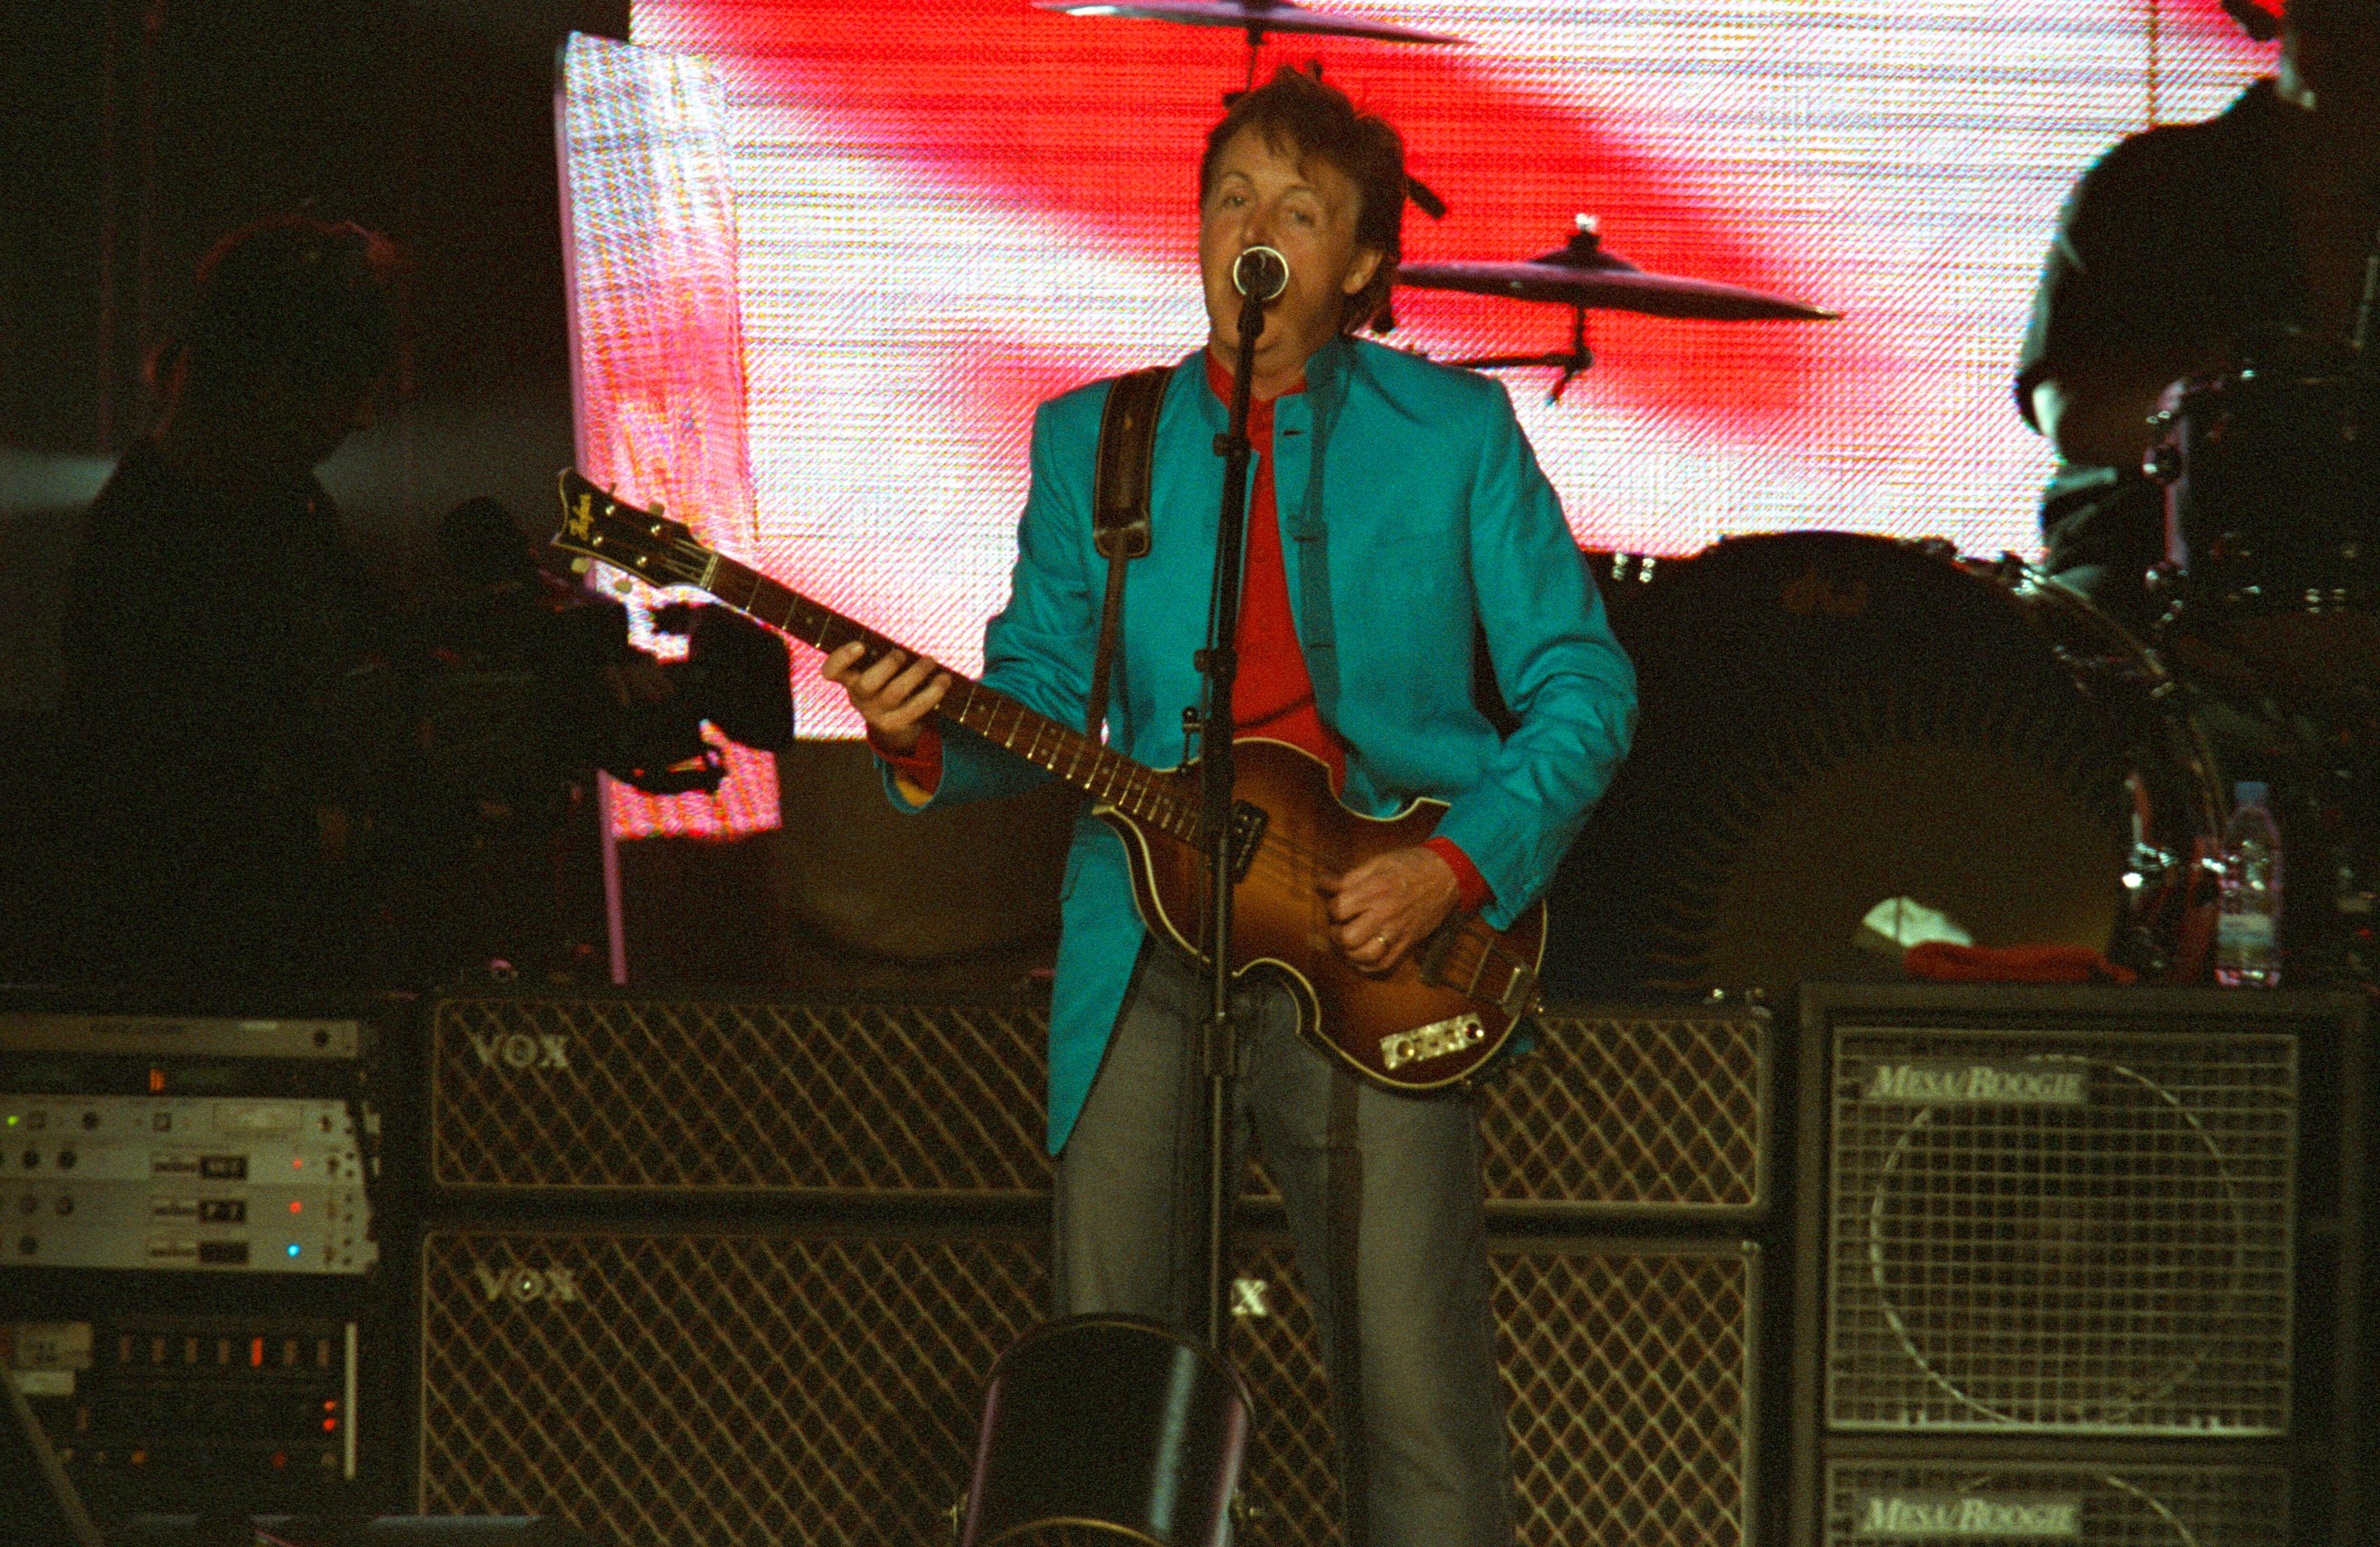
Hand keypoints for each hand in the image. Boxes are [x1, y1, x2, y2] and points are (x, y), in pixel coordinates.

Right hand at [821, 640, 950, 753]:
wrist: (895, 725)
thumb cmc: (887, 683)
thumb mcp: (877, 669)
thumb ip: (880, 655)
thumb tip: (907, 634)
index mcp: (849, 679)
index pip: (832, 671)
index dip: (841, 658)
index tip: (860, 646)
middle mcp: (858, 697)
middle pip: (866, 685)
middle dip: (888, 666)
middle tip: (901, 654)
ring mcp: (875, 714)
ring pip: (894, 694)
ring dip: (916, 674)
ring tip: (930, 661)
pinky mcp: (895, 724)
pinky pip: (916, 708)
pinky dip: (933, 692)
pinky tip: (944, 680)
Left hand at [1323, 846, 1460, 974]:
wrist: (1447, 874)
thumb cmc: (1411, 865)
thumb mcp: (1378, 862)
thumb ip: (1349, 877)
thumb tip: (1323, 884)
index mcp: (1376, 889)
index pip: (1339, 908)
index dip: (1332, 908)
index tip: (1336, 905)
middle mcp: (1386, 913)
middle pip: (1347, 937)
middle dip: (1335, 934)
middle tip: (1337, 927)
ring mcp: (1398, 931)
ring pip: (1364, 955)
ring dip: (1348, 952)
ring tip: (1348, 943)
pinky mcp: (1408, 943)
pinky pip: (1383, 965)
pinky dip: (1366, 965)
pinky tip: (1361, 956)